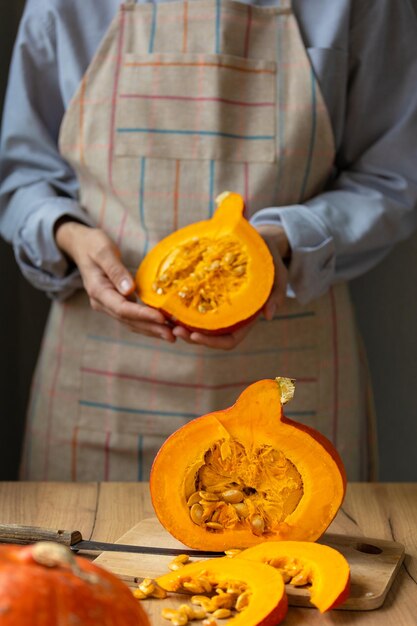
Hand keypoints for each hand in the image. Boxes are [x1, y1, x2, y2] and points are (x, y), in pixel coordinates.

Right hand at [54, 220, 175, 341]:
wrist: (82, 246)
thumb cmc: (93, 245)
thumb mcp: (103, 252)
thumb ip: (115, 270)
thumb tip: (129, 290)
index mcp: (98, 291)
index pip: (122, 308)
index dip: (142, 315)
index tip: (161, 318)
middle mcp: (101, 302)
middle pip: (128, 320)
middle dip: (150, 328)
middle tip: (172, 335)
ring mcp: (107, 305)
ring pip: (130, 322)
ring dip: (150, 330)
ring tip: (171, 335)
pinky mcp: (115, 303)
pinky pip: (131, 317)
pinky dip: (146, 323)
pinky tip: (161, 326)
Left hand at [171, 225, 289, 349]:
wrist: (260, 240)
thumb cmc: (270, 258)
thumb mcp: (278, 272)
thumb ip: (277, 293)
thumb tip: (269, 316)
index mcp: (246, 317)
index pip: (229, 340)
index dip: (212, 342)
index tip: (194, 336)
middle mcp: (230, 315)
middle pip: (209, 337)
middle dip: (190, 336)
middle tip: (172, 329)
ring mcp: (218, 305)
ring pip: (198, 324)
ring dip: (182, 325)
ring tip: (165, 318)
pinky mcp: (208, 292)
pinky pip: (192, 304)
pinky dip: (181, 307)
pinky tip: (168, 301)